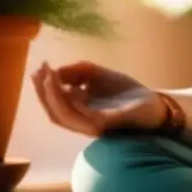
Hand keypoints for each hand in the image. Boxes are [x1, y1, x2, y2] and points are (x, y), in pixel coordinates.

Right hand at [31, 60, 166, 135]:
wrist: (153, 102)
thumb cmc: (125, 91)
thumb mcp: (99, 74)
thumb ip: (79, 71)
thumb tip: (56, 71)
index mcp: (79, 110)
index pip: (53, 103)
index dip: (43, 87)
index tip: (39, 67)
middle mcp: (82, 120)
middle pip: (54, 112)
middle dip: (43, 93)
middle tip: (39, 72)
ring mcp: (94, 124)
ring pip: (65, 117)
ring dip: (54, 98)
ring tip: (49, 77)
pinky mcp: (108, 123)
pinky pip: (86, 118)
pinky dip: (74, 105)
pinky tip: (69, 89)